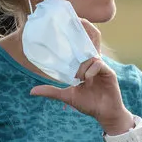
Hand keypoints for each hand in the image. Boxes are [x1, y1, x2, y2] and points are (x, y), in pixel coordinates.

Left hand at [30, 19, 132, 134]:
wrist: (105, 114)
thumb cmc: (88, 104)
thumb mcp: (67, 96)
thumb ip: (51, 91)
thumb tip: (31, 91)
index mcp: (84, 66)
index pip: (79, 48)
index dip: (75, 38)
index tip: (68, 27)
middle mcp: (93, 64)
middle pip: (85, 47)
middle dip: (78, 47)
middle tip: (72, 55)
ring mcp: (101, 67)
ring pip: (90, 57)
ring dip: (82, 67)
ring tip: (79, 79)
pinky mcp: (109, 72)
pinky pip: (98, 64)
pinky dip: (90, 71)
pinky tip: (87, 80)